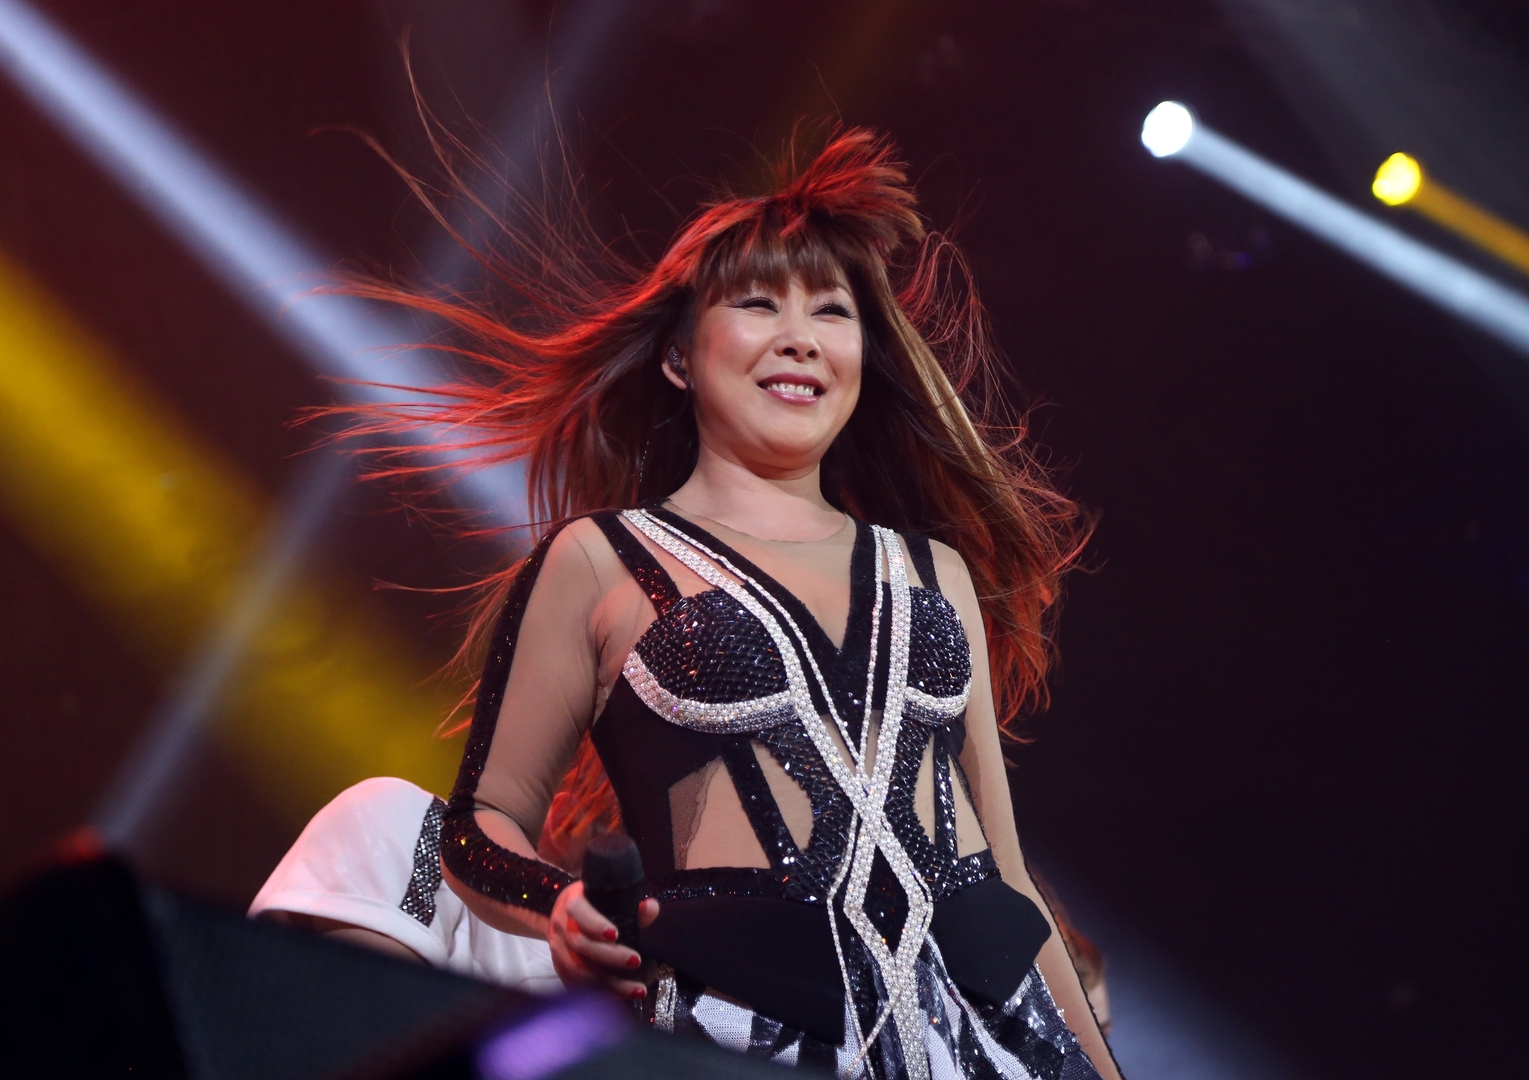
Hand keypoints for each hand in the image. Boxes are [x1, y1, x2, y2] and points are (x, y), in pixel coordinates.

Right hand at [547, 881, 660, 1000]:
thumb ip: (630, 904)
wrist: (563, 915)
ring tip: (637, 989)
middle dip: (610, 956)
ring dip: (609, 983)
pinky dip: (598, 994)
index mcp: (572, 901)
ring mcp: (558, 949)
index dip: (594, 924)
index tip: (616, 934)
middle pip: (580, 944)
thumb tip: (651, 908)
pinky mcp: (560, 968)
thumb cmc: (592, 904)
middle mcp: (561, 926)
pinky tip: (620, 999)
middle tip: (636, 961)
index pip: (578, 911)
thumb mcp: (607, 896)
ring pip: (578, 970)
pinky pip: (576, 985)